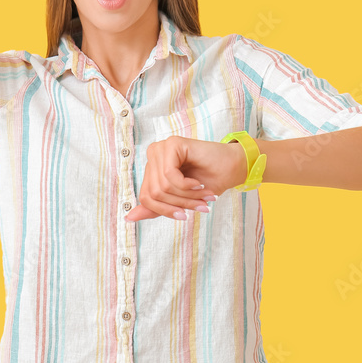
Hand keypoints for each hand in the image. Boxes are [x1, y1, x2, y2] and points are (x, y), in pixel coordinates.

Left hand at [125, 136, 247, 222]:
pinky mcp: (172, 144)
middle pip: (154, 193)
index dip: (165, 210)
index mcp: (152, 168)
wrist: (233, 168)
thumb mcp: (178, 200)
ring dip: (186, 196)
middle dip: (179, 204)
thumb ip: (155, 207)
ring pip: (163, 186)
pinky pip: (170, 175)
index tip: (184, 215)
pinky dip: (186, 185)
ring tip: (203, 195)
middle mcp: (153, 155)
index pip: (146, 197)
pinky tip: (198, 183)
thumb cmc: (209, 181)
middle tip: (200, 205)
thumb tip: (128, 218)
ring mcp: (161, 148)